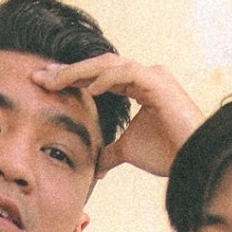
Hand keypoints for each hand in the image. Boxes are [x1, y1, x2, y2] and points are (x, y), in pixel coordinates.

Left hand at [32, 56, 201, 176]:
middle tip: (38, 76)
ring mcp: (152, 75)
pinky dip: (106, 78)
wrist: (192, 161)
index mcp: (137, 85)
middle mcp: (144, 75)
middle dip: (67, 71)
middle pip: (98, 66)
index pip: (97, 75)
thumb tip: (95, 166)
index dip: (71, 78)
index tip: (44, 84)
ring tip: (55, 80)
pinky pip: (127, 74)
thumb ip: (111, 152)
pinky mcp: (158, 83)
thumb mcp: (129, 151)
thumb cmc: (168, 154)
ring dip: (79, 71)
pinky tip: (87, 88)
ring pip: (108, 65)